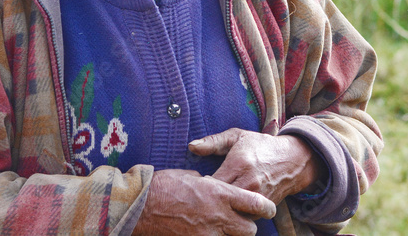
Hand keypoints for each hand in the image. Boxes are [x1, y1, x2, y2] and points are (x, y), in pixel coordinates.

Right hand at [133, 168, 274, 235]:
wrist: (139, 206)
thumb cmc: (163, 186)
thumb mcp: (190, 176)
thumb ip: (208, 183)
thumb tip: (212, 185)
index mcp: (220, 193)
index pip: (255, 203)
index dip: (265, 207)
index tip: (268, 209)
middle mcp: (218, 215)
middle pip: (249, 229)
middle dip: (248, 226)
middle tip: (242, 221)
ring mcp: (207, 233)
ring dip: (232, 235)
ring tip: (224, 228)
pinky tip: (207, 232)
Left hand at [188, 129, 326, 204]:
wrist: (293, 159)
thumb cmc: (261, 146)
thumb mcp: (237, 137)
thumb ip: (213, 141)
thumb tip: (191, 146)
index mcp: (239, 163)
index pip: (211, 184)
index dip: (200, 187)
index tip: (196, 186)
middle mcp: (249, 181)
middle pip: (220, 201)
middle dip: (209, 202)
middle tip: (202, 200)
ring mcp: (258, 196)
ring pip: (233, 212)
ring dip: (223, 211)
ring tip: (214, 206)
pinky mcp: (265, 206)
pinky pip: (246, 217)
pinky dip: (236, 215)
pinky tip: (229, 210)